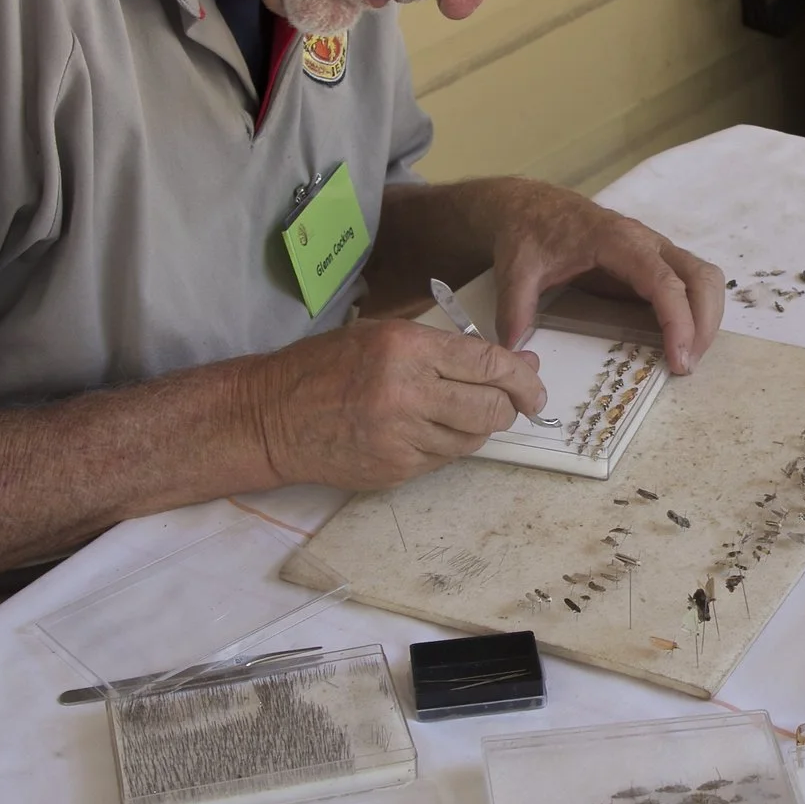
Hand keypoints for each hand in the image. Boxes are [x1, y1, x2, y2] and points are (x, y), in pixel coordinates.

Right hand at [245, 319, 547, 489]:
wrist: (270, 417)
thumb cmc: (323, 367)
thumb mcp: (382, 334)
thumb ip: (447, 347)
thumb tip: (515, 361)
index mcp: (406, 349)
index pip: (489, 364)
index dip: (523, 376)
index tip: (534, 381)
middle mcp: (407, 393)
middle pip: (491, 409)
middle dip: (510, 406)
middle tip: (512, 402)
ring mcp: (401, 438)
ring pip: (473, 440)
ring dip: (478, 428)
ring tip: (458, 412)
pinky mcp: (395, 469)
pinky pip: (444, 459)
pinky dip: (448, 445)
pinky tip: (428, 430)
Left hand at [489, 184, 724, 372]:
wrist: (528, 206)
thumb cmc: (528, 232)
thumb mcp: (516, 269)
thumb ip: (515, 308)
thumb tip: (516, 349)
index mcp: (617, 240)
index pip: (664, 281)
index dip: (678, 320)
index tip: (678, 358)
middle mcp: (645, 241)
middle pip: (700, 277)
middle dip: (704, 323)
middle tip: (686, 365)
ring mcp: (653, 250)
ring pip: (703, 278)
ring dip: (706, 318)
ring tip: (687, 357)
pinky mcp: (652, 261)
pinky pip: (690, 282)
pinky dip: (695, 311)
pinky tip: (679, 340)